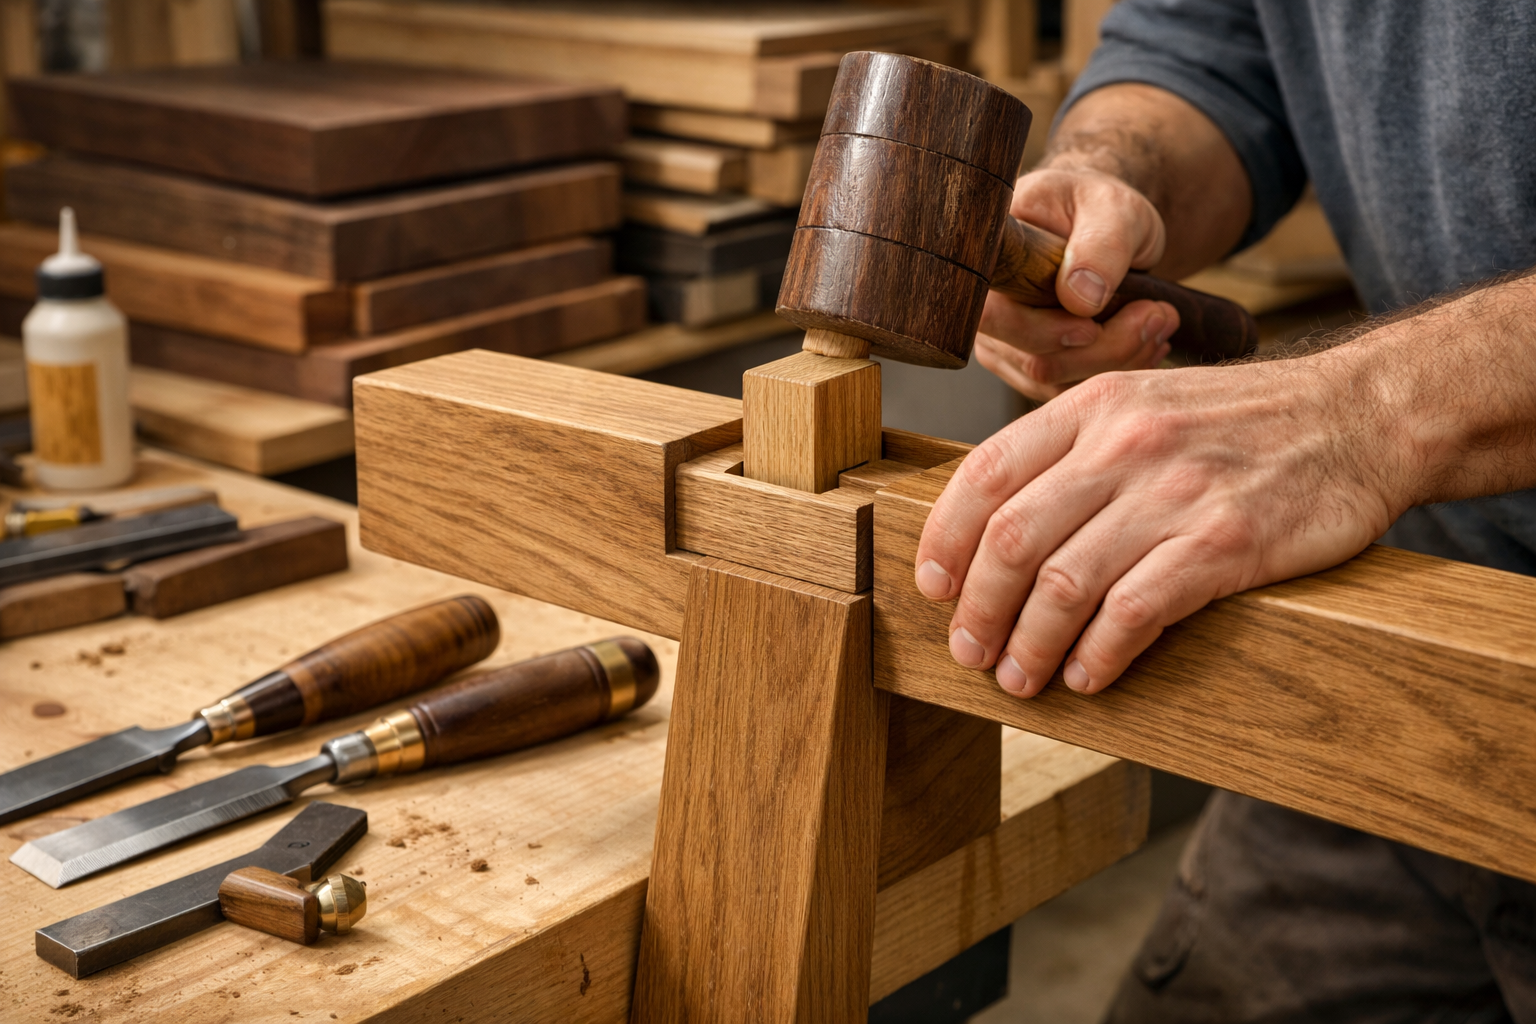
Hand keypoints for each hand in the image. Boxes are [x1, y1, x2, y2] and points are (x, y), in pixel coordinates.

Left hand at [912, 350, 1405, 696]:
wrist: (1362, 416)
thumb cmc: (1243, 421)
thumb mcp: (1144, 404)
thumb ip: (1074, 452)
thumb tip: (996, 525)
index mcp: (1094, 408)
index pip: (985, 474)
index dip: (945, 539)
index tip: (930, 586)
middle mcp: (1125, 444)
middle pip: (1012, 537)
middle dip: (977, 609)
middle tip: (968, 652)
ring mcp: (1176, 492)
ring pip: (1064, 582)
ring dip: (1030, 644)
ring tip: (1020, 678)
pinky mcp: (1227, 542)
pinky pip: (1136, 610)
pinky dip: (1101, 653)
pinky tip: (1087, 676)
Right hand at [977, 167, 1179, 399]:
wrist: (1104, 228)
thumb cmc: (1101, 209)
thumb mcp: (1114, 209)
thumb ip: (1101, 246)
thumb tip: (1079, 298)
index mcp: (988, 260)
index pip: (990, 315)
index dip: (1039, 331)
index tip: (1093, 325)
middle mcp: (988, 309)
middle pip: (1033, 359)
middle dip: (1105, 348)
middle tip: (1158, 315)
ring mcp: (1005, 343)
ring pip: (1057, 381)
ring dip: (1119, 360)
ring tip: (1159, 320)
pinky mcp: (1031, 366)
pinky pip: (1069, 389)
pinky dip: (1115, 370)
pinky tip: (1144, 341)